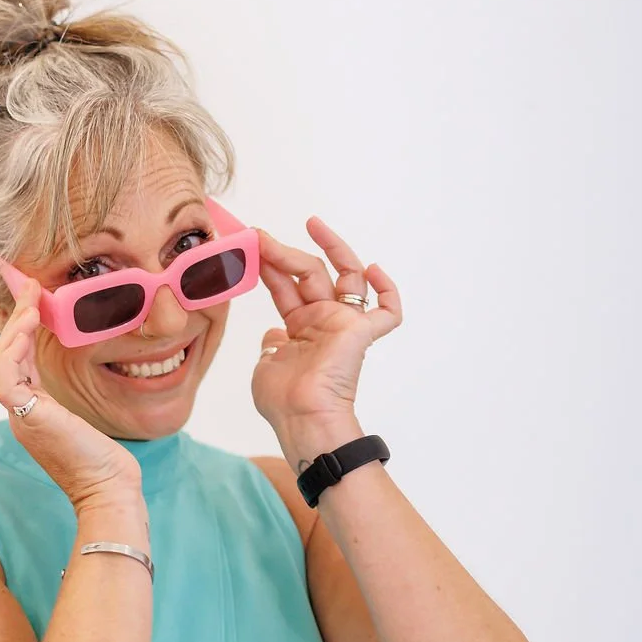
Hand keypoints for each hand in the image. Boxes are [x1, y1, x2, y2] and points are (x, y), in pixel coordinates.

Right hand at [0, 276, 143, 506]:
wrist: (107, 489)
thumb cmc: (103, 461)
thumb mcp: (83, 417)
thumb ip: (70, 397)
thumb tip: (81, 366)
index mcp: (30, 412)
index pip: (15, 363)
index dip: (20, 331)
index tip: (33, 300)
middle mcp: (19, 414)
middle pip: (2, 360)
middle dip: (15, 321)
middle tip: (31, 288)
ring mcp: (20, 418)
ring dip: (13, 331)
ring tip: (31, 305)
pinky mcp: (27, 420)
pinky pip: (6, 380)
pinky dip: (13, 352)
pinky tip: (29, 329)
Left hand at [251, 217, 400, 433]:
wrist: (301, 418)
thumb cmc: (282, 400)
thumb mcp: (267, 365)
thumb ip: (273, 345)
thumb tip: (275, 335)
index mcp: (300, 330)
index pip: (287, 287)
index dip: (271, 266)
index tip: (253, 245)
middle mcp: (323, 323)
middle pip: (310, 274)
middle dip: (286, 252)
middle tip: (262, 234)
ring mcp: (344, 326)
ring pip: (345, 277)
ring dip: (330, 249)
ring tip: (311, 224)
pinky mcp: (361, 334)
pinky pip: (388, 312)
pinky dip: (388, 290)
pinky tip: (374, 269)